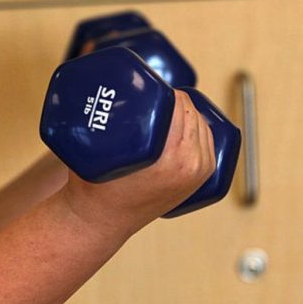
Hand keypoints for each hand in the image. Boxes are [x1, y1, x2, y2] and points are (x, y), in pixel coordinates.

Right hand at [60, 89, 215, 234]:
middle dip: (174, 99)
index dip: (165, 89)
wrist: (102, 220)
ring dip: (187, 112)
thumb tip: (102, 83)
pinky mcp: (200, 178)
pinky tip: (184, 122)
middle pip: (192, 112)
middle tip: (151, 95)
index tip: (148, 85)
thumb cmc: (95, 186)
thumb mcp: (98, 148)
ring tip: (163, 108)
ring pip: (202, 124)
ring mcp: (199, 172)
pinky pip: (207, 141)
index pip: (180, 105)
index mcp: (172, 157)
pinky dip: (198, 128)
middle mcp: (191, 165)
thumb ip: (103, 118)